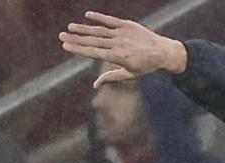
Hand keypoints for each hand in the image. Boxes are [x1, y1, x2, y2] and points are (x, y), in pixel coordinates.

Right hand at [60, 11, 187, 87]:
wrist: (163, 52)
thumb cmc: (145, 66)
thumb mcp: (128, 75)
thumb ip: (110, 77)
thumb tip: (94, 85)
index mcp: (116, 57)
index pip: (92, 52)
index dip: (77, 49)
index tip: (65, 46)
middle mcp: (117, 44)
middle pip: (92, 40)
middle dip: (75, 38)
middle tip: (61, 35)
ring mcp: (122, 33)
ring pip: (99, 30)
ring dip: (83, 28)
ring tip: (70, 27)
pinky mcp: (127, 25)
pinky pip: (110, 20)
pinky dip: (99, 17)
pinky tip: (87, 15)